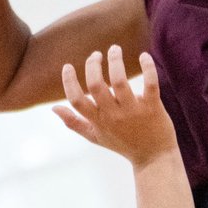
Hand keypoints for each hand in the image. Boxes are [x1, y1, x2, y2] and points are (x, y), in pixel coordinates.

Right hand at [53, 46, 178, 169]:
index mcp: (98, 121)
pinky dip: (148, 67)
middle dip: (93, 64)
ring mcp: (133, 111)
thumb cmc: (122, 144)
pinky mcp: (152, 107)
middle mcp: (113, 116)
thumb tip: (53, 108)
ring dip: (115, 60)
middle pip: (96, 86)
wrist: (154, 159)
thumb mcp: (95, 136)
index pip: (76, 100)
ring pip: (120, 81)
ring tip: (114, 49)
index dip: (69, 81)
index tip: (68, 66)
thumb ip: (74, 122)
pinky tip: (144, 55)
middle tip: (96, 54)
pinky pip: (150, 84)